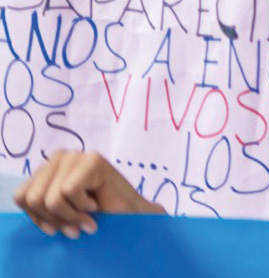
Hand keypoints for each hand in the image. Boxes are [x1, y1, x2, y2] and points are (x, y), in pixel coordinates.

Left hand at [14, 151, 164, 237]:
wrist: (131, 216)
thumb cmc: (96, 216)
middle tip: (74, 226)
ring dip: (70, 216)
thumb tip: (28, 200)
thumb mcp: (58, 211)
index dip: (38, 217)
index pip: (21, 195)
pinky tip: (96, 206)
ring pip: (51, 197)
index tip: (57, 227)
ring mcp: (77, 156)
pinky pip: (69, 191)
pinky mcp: (93, 160)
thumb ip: (40, 203)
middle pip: (34, 198)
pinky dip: (82, 207)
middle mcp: (59, 157)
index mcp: (48, 169)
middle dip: (55, 219)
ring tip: (86, 218)